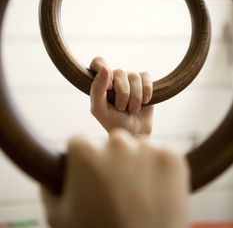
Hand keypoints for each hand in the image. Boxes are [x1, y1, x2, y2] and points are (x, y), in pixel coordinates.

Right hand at [41, 130, 189, 227]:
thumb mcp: (59, 219)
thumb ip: (49, 191)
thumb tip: (49, 175)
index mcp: (84, 151)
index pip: (80, 143)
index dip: (84, 164)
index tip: (92, 181)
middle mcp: (116, 142)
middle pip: (112, 143)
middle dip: (113, 161)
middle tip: (119, 192)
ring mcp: (146, 148)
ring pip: (139, 148)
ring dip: (138, 163)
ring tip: (140, 195)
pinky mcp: (172, 157)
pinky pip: (162, 155)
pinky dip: (160, 169)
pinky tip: (157, 193)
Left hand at [89, 56, 153, 134]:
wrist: (134, 133)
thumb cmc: (113, 121)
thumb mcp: (99, 109)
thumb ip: (97, 89)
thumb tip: (106, 69)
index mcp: (100, 82)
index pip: (98, 62)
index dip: (103, 68)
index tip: (109, 86)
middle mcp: (114, 78)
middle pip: (119, 72)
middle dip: (123, 94)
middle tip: (121, 108)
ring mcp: (130, 80)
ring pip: (134, 76)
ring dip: (135, 97)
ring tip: (133, 109)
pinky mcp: (144, 82)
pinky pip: (146, 76)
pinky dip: (146, 91)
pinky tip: (145, 101)